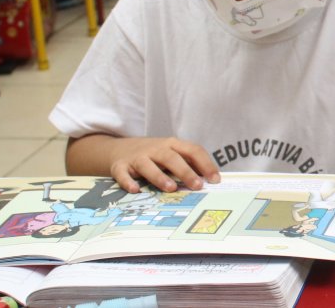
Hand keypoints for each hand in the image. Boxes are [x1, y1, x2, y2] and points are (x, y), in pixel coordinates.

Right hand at [105, 136, 220, 192]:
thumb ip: (188, 163)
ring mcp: (137, 157)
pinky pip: (123, 174)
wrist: (119, 148)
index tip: (215, 179)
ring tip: (171, 188)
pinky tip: (136, 190)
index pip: (192, 150)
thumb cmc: (153, 155)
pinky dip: (128, 182)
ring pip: (148, 165)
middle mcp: (155, 148)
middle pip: (172, 158)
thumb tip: (210, 179)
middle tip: (197, 186)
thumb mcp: (171, 153)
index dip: (205, 164)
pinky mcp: (120, 166)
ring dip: (160, 176)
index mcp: (172, 144)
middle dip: (185, 172)